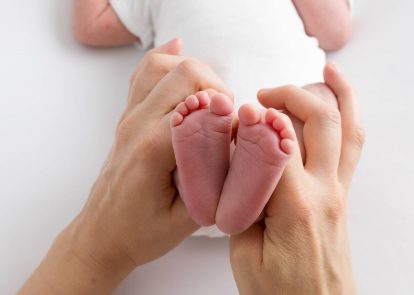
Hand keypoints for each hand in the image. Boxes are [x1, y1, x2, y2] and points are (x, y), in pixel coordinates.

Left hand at [19, 38, 231, 293]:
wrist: (101, 235)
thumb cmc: (141, 232)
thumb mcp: (188, 217)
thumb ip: (218, 182)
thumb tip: (242, 149)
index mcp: (153, 149)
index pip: (201, 106)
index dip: (229, 116)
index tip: (239, 135)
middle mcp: (137, 124)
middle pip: (185, 73)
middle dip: (217, 87)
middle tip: (228, 116)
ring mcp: (128, 117)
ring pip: (161, 65)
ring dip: (193, 71)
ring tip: (211, 96)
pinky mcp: (127, 117)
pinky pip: (142, 75)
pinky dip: (164, 59)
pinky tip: (178, 51)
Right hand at [229, 63, 363, 293]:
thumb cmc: (282, 293)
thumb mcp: (245, 254)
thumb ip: (243, 204)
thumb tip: (241, 168)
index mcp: (295, 206)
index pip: (276, 143)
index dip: (252, 122)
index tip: (231, 113)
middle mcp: (325, 192)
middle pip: (319, 122)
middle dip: (290, 96)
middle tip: (261, 96)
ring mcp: (339, 192)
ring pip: (348, 129)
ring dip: (338, 94)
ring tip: (327, 70)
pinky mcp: (341, 196)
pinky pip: (352, 147)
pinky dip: (349, 117)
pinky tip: (341, 103)